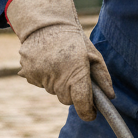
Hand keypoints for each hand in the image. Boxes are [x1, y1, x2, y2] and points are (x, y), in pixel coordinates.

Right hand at [6, 0, 113, 120]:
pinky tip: (48, 63)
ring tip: (61, 64)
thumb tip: (110, 97)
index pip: (81, 101)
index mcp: (76, 70)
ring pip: (53, 92)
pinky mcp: (28, 74)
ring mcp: (40, 75)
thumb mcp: (93, 55)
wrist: (46, 24)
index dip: (88, 111)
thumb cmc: (75, 40)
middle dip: (73, 93)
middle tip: (75, 75)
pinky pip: (41, 84)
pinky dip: (46, 78)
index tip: (92, 114)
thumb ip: (102, 78)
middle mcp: (56, 75)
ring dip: (58, 84)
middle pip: (67, 99)